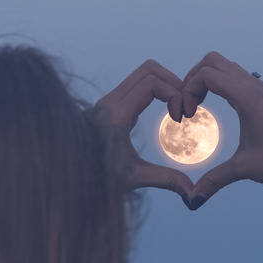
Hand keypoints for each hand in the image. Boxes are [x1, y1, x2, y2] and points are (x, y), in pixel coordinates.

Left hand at [91, 60, 193, 196]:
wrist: (70, 173)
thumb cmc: (97, 178)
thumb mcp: (134, 178)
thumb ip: (165, 180)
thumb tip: (192, 193)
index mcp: (116, 117)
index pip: (152, 83)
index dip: (174, 94)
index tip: (181, 117)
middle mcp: (109, 103)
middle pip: (150, 70)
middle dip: (173, 83)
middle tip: (184, 107)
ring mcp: (107, 100)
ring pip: (143, 73)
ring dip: (165, 83)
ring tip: (176, 107)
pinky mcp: (109, 103)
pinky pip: (136, 83)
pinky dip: (155, 88)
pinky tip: (163, 109)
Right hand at [181, 52, 262, 208]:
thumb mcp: (243, 169)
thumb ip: (214, 180)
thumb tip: (192, 200)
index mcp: (248, 96)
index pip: (206, 75)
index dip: (187, 91)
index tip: (186, 116)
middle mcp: (256, 86)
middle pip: (213, 61)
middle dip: (193, 79)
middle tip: (187, 105)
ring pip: (226, 67)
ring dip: (207, 80)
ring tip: (199, 105)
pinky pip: (238, 78)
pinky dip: (222, 85)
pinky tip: (220, 108)